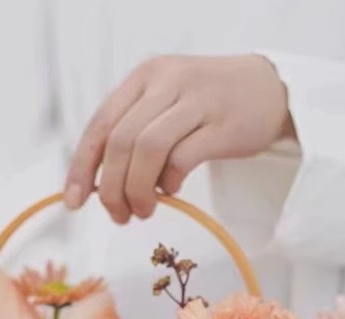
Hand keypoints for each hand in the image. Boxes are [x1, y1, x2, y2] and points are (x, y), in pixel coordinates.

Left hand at [64, 55, 294, 221]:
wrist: (270, 89)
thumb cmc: (207, 105)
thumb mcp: (163, 104)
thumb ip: (132, 134)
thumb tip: (98, 184)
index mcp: (143, 77)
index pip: (100, 125)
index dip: (82, 167)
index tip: (74, 201)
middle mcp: (166, 82)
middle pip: (120, 142)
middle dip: (112, 188)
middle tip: (119, 215)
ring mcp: (196, 100)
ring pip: (147, 149)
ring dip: (137, 190)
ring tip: (143, 211)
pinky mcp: (222, 124)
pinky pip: (182, 158)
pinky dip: (170, 182)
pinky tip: (172, 190)